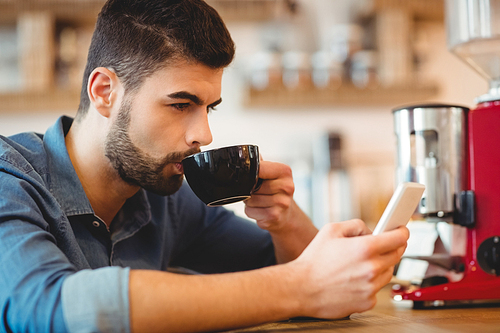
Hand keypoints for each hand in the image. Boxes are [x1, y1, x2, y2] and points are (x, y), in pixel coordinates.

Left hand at [244, 160, 317, 262]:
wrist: (287, 215)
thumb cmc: (276, 191)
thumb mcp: (272, 174)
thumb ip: (260, 163)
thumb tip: (244, 153)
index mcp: (285, 172)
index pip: (258, 168)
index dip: (250, 173)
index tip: (253, 177)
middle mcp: (287, 187)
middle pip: (252, 185)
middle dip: (250, 190)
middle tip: (259, 192)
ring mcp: (282, 203)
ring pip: (250, 199)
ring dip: (250, 202)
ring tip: (261, 201)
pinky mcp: (274, 217)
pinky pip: (250, 211)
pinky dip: (251, 211)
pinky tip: (261, 210)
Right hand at [291, 220, 408, 318]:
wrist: (301, 288)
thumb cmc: (313, 260)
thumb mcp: (331, 230)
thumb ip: (356, 225)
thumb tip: (371, 230)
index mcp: (365, 248)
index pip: (398, 238)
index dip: (402, 232)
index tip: (401, 231)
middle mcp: (372, 268)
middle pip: (397, 255)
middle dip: (392, 248)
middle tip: (382, 245)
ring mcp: (371, 287)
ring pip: (388, 273)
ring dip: (380, 266)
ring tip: (361, 264)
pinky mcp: (367, 302)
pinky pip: (376, 289)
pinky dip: (370, 283)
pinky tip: (354, 279)